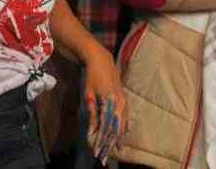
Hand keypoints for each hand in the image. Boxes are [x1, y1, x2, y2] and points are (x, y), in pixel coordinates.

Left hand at [83, 47, 125, 163]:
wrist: (102, 61)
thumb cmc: (92, 77)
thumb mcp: (89, 95)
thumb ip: (93, 114)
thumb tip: (93, 131)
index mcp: (112, 103)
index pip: (108, 127)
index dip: (103, 140)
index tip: (98, 150)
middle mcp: (121, 104)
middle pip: (117, 128)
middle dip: (111, 142)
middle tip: (106, 154)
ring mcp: (125, 102)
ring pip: (123, 124)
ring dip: (118, 137)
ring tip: (115, 149)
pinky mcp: (125, 100)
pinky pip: (126, 118)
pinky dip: (124, 128)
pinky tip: (122, 134)